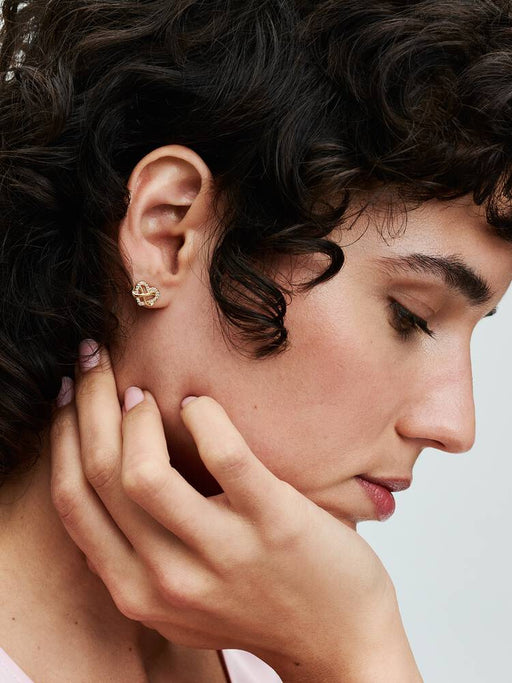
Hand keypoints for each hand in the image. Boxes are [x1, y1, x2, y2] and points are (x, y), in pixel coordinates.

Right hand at [50, 341, 421, 681]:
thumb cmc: (257, 605)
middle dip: (87, 406)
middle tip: (95, 364)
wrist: (340, 642)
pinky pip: (224, 455)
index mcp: (136, 591)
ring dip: (134, 417)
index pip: (74, 504)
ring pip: (143, 473)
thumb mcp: (179, 599)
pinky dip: (204, 417)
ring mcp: (222, 553)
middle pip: (101, 477)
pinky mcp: (273, 523)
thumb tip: (107, 485)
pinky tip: (200, 405)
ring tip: (146, 394)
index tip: (67, 395)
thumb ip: (138, 556)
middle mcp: (167, 579)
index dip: (62, 438)